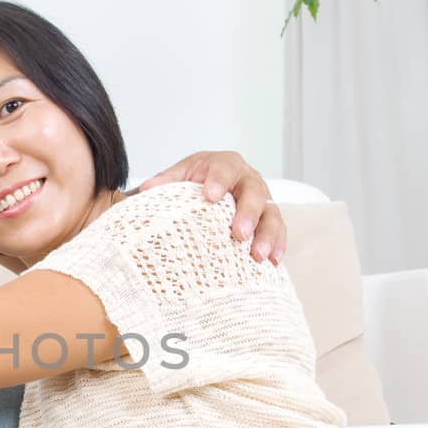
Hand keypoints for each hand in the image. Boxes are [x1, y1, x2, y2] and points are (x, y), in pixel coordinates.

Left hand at [138, 151, 286, 262]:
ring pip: (271, 214)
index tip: (210, 196)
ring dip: (267, 235)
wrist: (212, 190)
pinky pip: (279, 231)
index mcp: (225, 164)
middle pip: (254, 192)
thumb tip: (148, 189)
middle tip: (238, 233)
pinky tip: (273, 263)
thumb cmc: (196, 183)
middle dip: (247, 213)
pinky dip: (278, 245)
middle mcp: (248, 180)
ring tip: (258, 256)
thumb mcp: (180, 177)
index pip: (224, 168)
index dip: (219, 180)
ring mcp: (263, 200)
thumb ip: (166, 182)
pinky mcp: (269, 220)